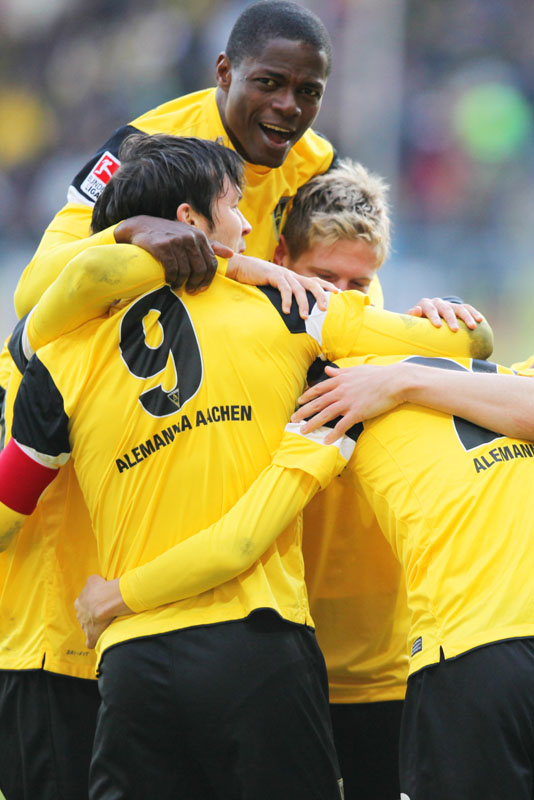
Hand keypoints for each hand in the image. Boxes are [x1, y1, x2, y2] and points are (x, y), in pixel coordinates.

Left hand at [75, 575, 131, 648]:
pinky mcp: (91, 636)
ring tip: (107, 623)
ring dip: (96, 627)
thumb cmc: (102, 589)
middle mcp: (79, 615)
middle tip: (104, 613)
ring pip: (88, 629)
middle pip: (84, 617)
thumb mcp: (93, 579)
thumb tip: (97, 583)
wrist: (106, 602)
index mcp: (79, 603)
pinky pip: (91, 642)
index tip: (101, 603)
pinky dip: (95, 641)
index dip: (92, 604)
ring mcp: (84, 627)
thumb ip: (92, 582)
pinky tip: (102, 638)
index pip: (82, 605)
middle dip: (92, 616)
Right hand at [114, 216, 232, 290]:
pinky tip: (168, 282)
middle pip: (200, 269)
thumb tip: (231, 254)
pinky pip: (172, 270)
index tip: (200, 289)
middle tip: (189, 291)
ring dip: (181, 284)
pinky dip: (171, 279)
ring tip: (176, 288)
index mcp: (200, 237)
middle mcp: (190, 237)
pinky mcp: (162, 247)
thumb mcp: (191, 236)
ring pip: (185, 272)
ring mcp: (176, 241)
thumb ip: (211, 245)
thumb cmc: (169, 235)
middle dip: (195, 284)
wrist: (140, 227)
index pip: (212, 264)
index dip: (208, 280)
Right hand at [227, 253, 337, 317]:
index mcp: (294, 278)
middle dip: (321, 296)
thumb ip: (283, 297)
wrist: (241, 268)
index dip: (326, 286)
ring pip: (299, 289)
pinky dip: (286, 300)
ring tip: (305, 317)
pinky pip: (284, 288)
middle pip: (312, 284)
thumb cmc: (257, 281)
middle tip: (325, 310)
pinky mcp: (273, 275)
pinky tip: (286, 311)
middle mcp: (291, 275)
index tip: (338, 294)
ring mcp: (283, 274)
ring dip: (303, 304)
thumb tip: (291, 313)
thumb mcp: (274, 289)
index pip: (314, 281)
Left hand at [291, 363, 405, 442]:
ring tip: (303, 431)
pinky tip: (326, 440)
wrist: (394, 381)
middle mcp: (341, 391)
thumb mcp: (356, 370)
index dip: (307, 396)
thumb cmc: (378, 375)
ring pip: (326, 414)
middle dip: (304, 411)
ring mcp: (348, 402)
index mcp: (340, 380)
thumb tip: (328, 369)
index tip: (298, 401)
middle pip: (317, 402)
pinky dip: (333, 434)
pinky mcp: (357, 412)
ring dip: (313, 424)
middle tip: (293, 419)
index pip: (319, 389)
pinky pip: (342, 425)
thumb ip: (340, 371)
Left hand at [406, 297, 483, 330]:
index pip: (430, 309)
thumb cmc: (417, 323)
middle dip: (451, 319)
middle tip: (455, 330)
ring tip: (473, 327)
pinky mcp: (458, 307)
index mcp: (425, 304)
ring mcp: (449, 304)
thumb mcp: (411, 321)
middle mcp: (438, 302)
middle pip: (446, 309)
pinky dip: (474, 313)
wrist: (425, 316)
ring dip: (467, 317)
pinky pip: (468, 308)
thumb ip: (411, 317)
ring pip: (459, 308)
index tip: (438, 326)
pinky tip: (480, 320)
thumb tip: (417, 310)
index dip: (434, 317)